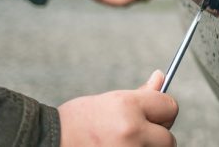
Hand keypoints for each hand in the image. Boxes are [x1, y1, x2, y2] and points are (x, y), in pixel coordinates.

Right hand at [58, 70, 177, 146]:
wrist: (48, 142)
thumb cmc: (80, 120)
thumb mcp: (112, 100)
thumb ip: (142, 94)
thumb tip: (161, 76)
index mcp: (129, 107)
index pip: (170, 107)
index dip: (163, 110)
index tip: (154, 114)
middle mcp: (131, 132)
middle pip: (168, 138)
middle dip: (157, 135)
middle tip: (137, 132)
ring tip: (123, 142)